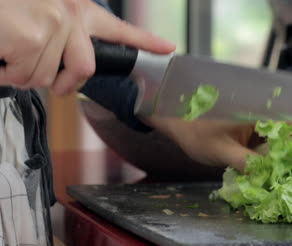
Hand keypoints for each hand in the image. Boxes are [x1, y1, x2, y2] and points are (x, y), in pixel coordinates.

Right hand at [0, 0, 174, 94]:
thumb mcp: (45, 13)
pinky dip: (5, 73)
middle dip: (64, 84)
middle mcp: (70, 16)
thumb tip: (69, 66)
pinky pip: (22, 77)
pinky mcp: (32, 39)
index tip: (167, 47)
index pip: (120, 30)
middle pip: (84, 70)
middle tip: (50, 81)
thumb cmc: (10, 8)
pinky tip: (2, 53)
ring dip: (23, 74)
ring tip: (10, 53)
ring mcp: (53, 27)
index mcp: (79, 10)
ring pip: (46, 78)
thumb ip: (66, 36)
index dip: (146, 41)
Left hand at [147, 118, 291, 171]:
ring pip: (283, 132)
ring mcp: (256, 120)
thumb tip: (270, 179)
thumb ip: (246, 164)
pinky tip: (284, 166)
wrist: (173, 118)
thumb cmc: (193, 129)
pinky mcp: (250, 129)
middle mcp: (261, 110)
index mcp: (257, 107)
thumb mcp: (220, 150)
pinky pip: (270, 139)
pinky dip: (279, 151)